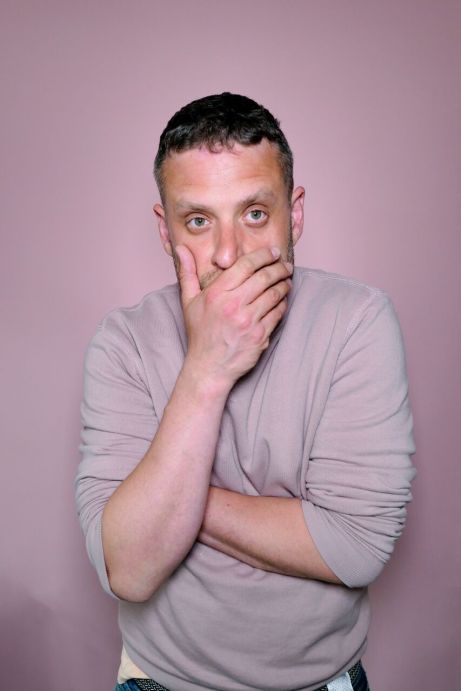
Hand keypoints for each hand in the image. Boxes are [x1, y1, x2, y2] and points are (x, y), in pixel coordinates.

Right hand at [176, 245, 292, 388]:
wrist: (209, 367)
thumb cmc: (200, 333)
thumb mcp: (189, 302)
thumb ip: (187, 273)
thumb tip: (181, 249)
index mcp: (216, 294)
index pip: (246, 266)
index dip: (263, 255)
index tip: (273, 252)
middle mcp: (233, 306)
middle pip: (264, 277)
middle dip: (279, 268)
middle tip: (285, 265)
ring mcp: (248, 321)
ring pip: (274, 294)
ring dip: (284, 285)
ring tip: (286, 281)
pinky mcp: (260, 335)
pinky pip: (278, 313)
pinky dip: (282, 304)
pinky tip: (282, 300)